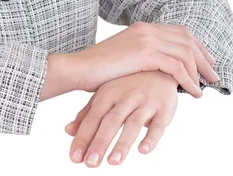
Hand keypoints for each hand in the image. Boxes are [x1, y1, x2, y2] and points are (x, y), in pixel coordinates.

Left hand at [64, 71, 178, 166]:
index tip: (74, 158)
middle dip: (100, 142)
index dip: (83, 137)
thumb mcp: (106, 93)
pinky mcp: (164, 108)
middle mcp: (126, 96)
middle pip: (111, 121)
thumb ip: (88, 113)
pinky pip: (158, 125)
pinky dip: (151, 138)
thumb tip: (68, 131)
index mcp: (108, 93)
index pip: (93, 118)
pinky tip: (143, 151)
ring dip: (123, 143)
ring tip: (113, 162)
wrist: (159, 67)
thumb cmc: (128, 84)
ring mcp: (145, 102)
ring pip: (133, 123)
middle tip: (90, 164)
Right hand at [70, 22, 218, 97]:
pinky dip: (189, 80)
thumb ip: (143, 55)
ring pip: (185, 52)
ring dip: (199, 71)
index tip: (206, 60)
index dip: (197, 45)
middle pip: (187, 39)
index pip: (179, 31)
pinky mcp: (145, 54)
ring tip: (205, 87)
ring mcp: (146, 39)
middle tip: (213, 75)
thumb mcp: (124, 56)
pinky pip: (177, 67)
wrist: (79, 68)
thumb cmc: (98, 68)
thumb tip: (161, 67)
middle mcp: (146, 29)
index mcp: (142, 27)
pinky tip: (193, 92)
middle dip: (204, 58)